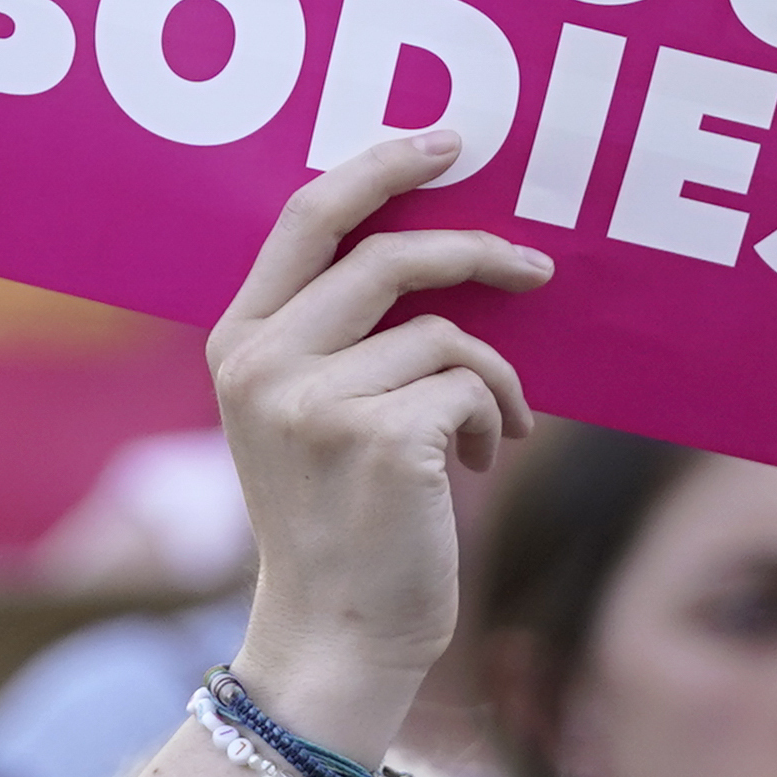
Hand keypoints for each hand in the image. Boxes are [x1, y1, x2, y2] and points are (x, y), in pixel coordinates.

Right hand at [213, 137, 546, 757]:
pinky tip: (477, 467)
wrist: (337, 634)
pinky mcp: (379, 437)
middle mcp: (263, 363)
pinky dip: (496, 419)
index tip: (449, 142)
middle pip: (388, 256)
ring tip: (491, 431)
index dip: (382, 166)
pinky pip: (471, 386)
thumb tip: (441, 249)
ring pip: (445, 335)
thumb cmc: (341, 522)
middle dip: (478, 252)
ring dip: (493, 379)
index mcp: (238, 343)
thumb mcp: (306, 416)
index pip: (308, 217)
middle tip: (538, 267)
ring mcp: (316, 400)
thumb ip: (336, 335)